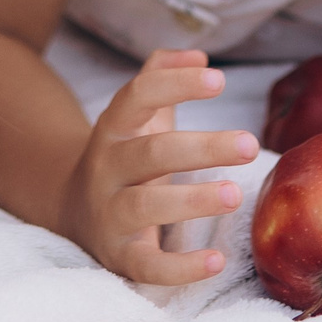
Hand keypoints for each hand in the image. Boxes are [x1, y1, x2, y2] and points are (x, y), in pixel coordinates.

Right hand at [57, 49, 256, 284]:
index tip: (219, 78)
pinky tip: (218, 260)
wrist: (72, 210)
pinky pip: (147, 265)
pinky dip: (181, 267)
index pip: (138, 96)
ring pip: (145, 207)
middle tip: (249, 144)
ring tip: (235, 194)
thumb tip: (199, 54)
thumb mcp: (135, 115)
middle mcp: (107, 168)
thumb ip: (161, 76)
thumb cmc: (124, 156)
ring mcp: (110, 213)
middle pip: (150, 154)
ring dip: (191, 200)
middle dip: (201, 148)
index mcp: (114, 128)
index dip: (175, 84)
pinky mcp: (119, 256)